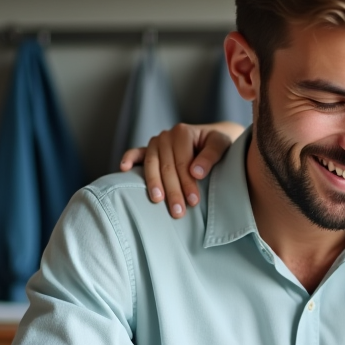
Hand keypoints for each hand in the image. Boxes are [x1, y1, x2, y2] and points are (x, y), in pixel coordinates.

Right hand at [118, 122, 242, 218]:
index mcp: (182, 132)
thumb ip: (211, 155)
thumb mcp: (221, 144)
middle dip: (172, 190)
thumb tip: (196, 172)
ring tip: (157, 201)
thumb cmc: (218, 143)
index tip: (194, 201)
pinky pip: (136, 153)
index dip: (187, 182)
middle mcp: (166, 136)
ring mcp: (156, 142)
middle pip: (166, 166)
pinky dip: (129, 159)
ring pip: (151, 164)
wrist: (213, 137)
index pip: (182, 162)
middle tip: (178, 212)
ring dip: (153, 184)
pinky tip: (123, 169)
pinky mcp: (150, 149)